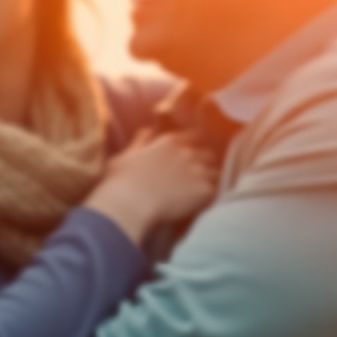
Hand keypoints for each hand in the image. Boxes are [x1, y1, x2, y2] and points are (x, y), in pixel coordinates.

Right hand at [85, 130, 218, 243]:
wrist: (128, 203)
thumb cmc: (120, 181)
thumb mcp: (126, 155)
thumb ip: (140, 141)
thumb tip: (147, 131)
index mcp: (169, 142)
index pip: (193, 137)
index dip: (193, 147)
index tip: (190, 157)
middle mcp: (187, 153)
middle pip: (208, 154)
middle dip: (205, 163)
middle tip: (198, 177)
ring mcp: (198, 171)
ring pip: (216, 172)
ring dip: (210, 180)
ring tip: (202, 192)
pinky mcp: (204, 191)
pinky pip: (216, 191)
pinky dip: (211, 197)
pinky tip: (202, 205)